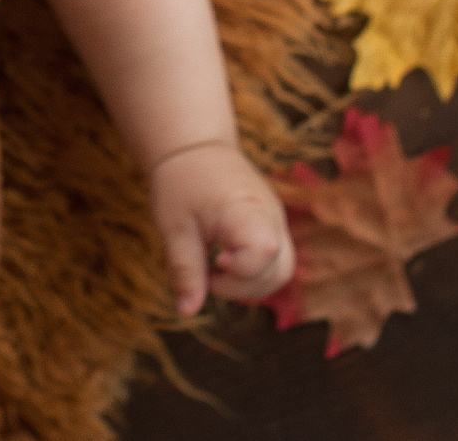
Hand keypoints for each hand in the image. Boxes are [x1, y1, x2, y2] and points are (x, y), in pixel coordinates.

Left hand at [147, 139, 294, 314]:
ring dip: (251, 282)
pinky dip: (254, 270)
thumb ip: (185, 270)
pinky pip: (277, 257)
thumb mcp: (174, 228)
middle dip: (245, 286)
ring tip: (217, 266)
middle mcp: (270, 215)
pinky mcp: (272, 222)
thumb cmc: (181, 183)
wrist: (194, 146)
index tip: (212, 264)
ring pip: (283, 269)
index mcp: (247, 210)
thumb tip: (186, 312)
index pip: (263, 255)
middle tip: (210, 273)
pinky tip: (226, 258)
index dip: (238, 274)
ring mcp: (276, 218)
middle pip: (281, 271)